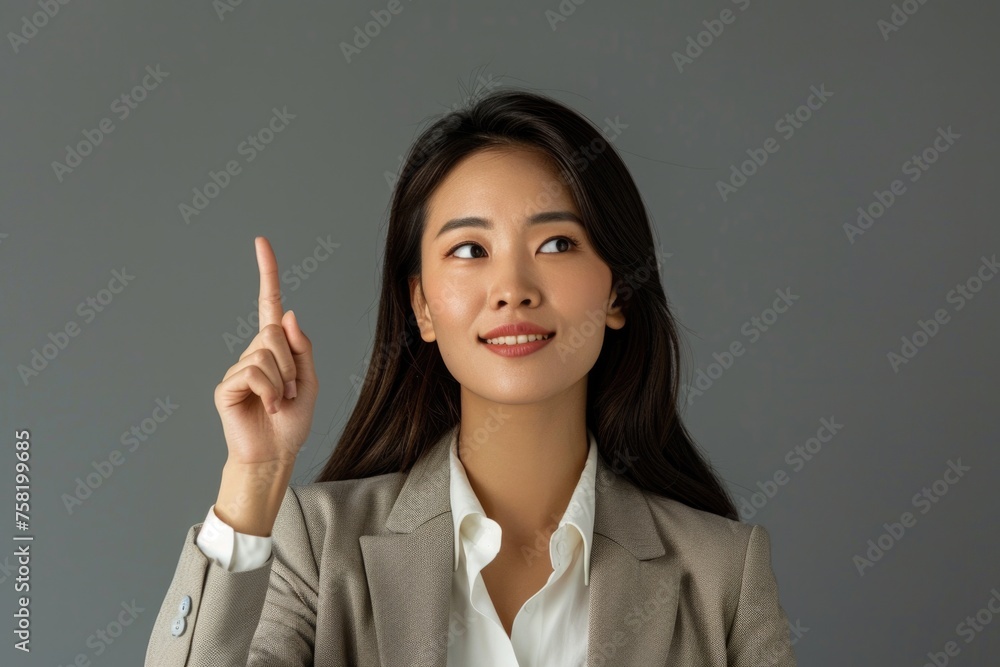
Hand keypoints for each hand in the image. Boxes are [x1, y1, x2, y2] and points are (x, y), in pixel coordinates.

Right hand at [213, 236, 319, 467]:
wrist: (276, 454)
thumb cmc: (293, 421)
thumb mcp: (309, 380)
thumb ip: (302, 346)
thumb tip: (289, 313)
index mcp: (275, 348)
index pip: (269, 304)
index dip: (267, 273)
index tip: (261, 241)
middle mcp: (253, 352)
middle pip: (273, 332)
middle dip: (291, 363)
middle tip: (291, 391)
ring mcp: (238, 368)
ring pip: (266, 353)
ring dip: (282, 381)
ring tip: (279, 402)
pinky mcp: (226, 386)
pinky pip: (254, 373)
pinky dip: (269, 391)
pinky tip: (267, 407)